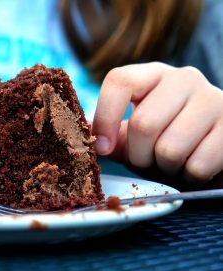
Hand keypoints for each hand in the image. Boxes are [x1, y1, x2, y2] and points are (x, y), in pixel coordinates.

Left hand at [92, 62, 222, 188]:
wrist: (213, 151)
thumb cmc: (166, 140)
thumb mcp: (134, 136)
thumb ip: (109, 134)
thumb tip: (80, 133)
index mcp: (153, 75)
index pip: (120, 80)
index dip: (105, 116)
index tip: (101, 147)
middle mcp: (184, 79)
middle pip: (143, 124)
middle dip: (139, 156)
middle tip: (148, 159)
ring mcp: (214, 99)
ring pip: (170, 148)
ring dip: (165, 167)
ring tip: (173, 161)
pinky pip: (198, 165)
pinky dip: (190, 176)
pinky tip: (195, 165)